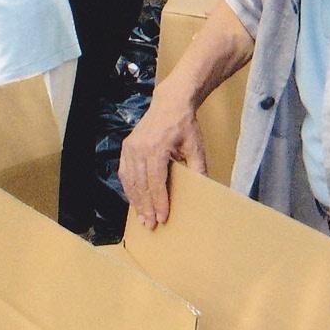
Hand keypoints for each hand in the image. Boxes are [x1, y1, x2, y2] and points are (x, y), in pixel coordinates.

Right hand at [118, 92, 207, 229]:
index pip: (156, 181)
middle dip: (145, 207)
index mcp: (156, 148)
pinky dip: (129, 189)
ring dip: (136, 201)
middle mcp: (139, 149)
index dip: (159, 201)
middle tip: (149, 225)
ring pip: (130, 181)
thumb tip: (205, 190)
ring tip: (141, 218)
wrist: (170, 104)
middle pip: (141, 184)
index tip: (162, 218)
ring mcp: (130, 148)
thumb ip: (198, 168)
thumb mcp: (196, 147)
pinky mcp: (126, 148)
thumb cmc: (184, 125)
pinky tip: (134, 201)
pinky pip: (125, 173)